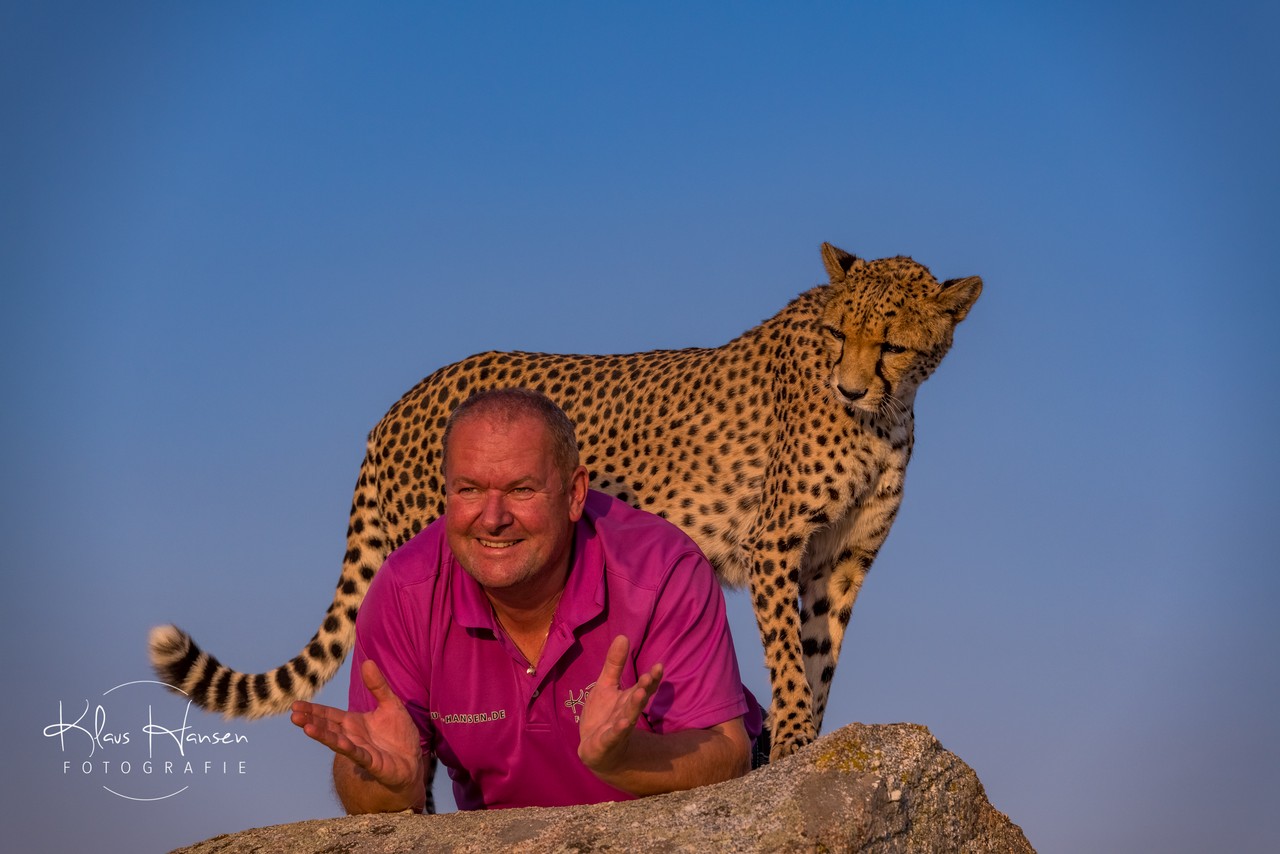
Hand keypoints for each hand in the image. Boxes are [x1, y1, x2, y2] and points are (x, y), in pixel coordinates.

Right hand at [291, 659, 423, 805]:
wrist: (413, 761)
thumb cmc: (399, 734)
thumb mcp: (391, 704)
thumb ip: (378, 685)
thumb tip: (367, 661)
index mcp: (354, 722)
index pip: (329, 715)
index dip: (313, 710)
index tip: (295, 705)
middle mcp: (352, 736)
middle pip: (328, 727)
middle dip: (311, 721)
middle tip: (293, 715)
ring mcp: (360, 750)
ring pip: (338, 741)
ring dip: (323, 735)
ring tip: (306, 728)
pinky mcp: (372, 762)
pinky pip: (359, 754)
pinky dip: (349, 748)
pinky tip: (340, 743)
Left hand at [577, 635, 662, 775]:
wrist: (596, 751)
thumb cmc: (604, 715)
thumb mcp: (606, 686)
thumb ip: (615, 664)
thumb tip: (623, 636)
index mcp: (628, 699)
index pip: (644, 687)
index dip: (652, 678)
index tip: (659, 665)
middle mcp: (627, 713)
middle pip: (637, 699)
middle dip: (644, 688)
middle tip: (651, 676)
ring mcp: (617, 729)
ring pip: (628, 716)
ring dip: (634, 706)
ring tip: (641, 694)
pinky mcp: (605, 742)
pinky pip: (612, 735)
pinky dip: (618, 730)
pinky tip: (623, 723)